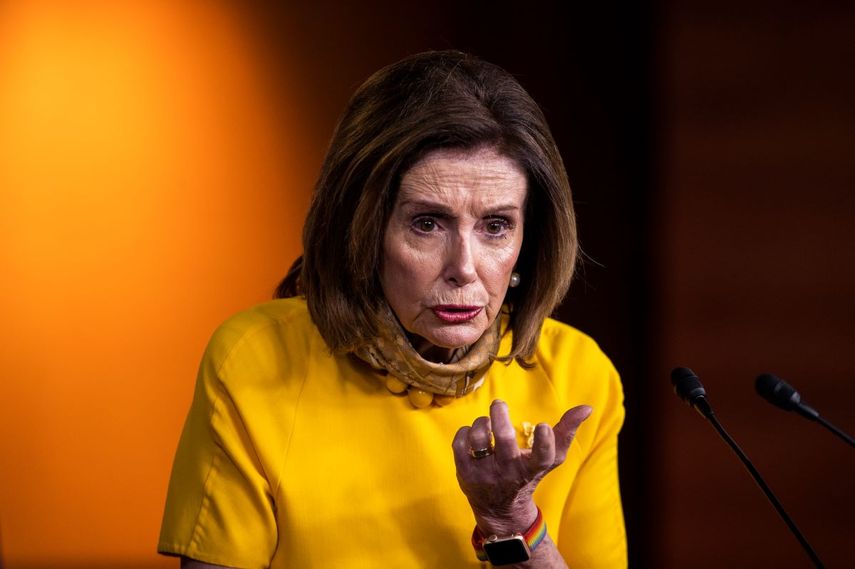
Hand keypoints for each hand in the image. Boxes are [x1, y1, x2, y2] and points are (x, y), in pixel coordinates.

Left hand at [451, 399, 591, 534]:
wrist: (500, 508)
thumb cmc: (528, 474)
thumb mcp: (550, 459)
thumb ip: (566, 432)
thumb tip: (587, 407)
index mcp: (532, 468)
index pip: (542, 457)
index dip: (544, 441)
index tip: (543, 426)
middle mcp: (508, 472)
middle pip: (503, 439)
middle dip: (500, 416)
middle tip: (500, 405)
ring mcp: (485, 474)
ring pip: (478, 437)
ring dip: (481, 422)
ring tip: (487, 422)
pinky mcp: (465, 473)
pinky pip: (460, 443)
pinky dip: (465, 431)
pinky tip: (473, 434)